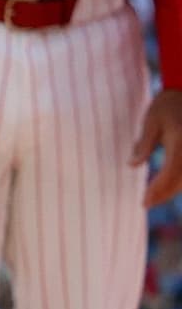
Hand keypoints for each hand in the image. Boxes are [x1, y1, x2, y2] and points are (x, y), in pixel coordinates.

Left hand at [138, 87, 181, 207]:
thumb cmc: (167, 104)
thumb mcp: (151, 121)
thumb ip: (143, 144)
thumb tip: (132, 165)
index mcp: (180, 141)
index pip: (170, 173)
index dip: (158, 190)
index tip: (144, 202)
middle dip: (165, 193)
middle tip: (147, 204)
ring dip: (173, 189)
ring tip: (154, 197)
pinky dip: (180, 179)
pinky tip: (167, 184)